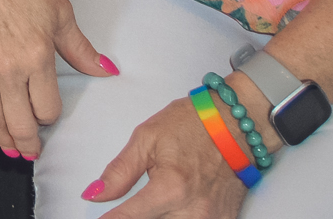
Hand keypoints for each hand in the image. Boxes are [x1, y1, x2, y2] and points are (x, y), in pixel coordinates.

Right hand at [0, 0, 114, 157]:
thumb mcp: (60, 12)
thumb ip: (81, 48)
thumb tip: (107, 70)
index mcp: (36, 57)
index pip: (47, 109)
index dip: (51, 117)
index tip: (51, 113)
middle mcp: (7, 69)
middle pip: (18, 124)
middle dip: (28, 143)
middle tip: (33, 152)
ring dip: (1, 139)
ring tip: (10, 150)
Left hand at [84, 97, 247, 217]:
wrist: (237, 123)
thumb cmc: (193, 124)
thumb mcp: (147, 138)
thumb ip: (120, 172)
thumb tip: (95, 194)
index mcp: (171, 188)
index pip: (129, 218)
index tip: (101, 218)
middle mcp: (193, 211)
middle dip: (136, 218)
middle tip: (128, 207)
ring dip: (158, 218)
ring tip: (152, 203)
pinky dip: (177, 218)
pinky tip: (171, 209)